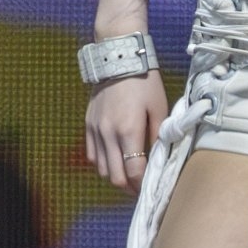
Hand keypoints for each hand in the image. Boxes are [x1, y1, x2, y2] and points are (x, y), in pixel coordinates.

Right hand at [85, 71, 168, 191]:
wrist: (118, 59)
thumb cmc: (144, 82)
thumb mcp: (159, 107)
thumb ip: (158, 135)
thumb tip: (158, 158)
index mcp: (129, 131)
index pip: (133, 172)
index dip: (142, 185)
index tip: (150, 188)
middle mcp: (108, 134)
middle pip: (115, 177)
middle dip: (129, 187)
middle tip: (140, 188)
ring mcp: (95, 130)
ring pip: (102, 169)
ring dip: (116, 176)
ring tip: (129, 174)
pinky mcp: (88, 125)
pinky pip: (92, 155)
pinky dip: (103, 163)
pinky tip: (115, 159)